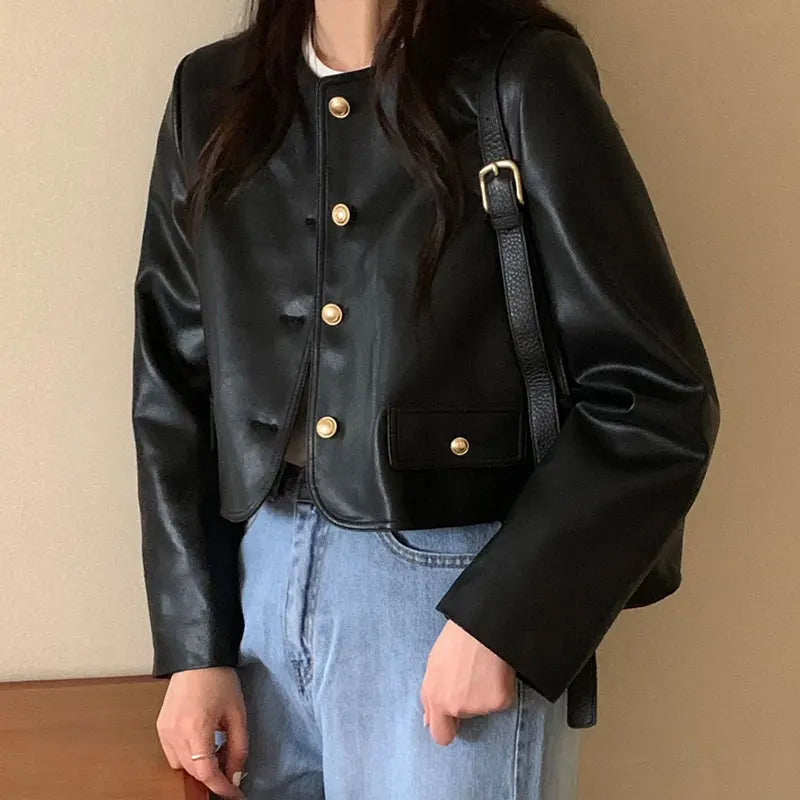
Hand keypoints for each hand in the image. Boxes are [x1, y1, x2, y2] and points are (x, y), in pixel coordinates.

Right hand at [156, 666, 247, 799]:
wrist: (198, 657)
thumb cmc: (220, 680)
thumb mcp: (237, 714)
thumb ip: (238, 747)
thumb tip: (236, 774)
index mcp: (196, 729)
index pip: (206, 773)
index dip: (222, 787)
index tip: (235, 794)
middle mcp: (175, 733)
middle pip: (192, 772)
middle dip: (213, 777)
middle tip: (231, 772)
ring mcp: (164, 731)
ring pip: (180, 766)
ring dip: (199, 767)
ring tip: (218, 753)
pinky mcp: (160, 726)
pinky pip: (172, 753)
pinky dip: (187, 756)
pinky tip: (202, 744)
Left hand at [420, 620, 515, 745]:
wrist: (481, 625)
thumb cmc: (456, 638)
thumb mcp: (433, 665)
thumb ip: (430, 696)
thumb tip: (428, 720)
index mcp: (435, 699)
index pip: (440, 735)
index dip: (447, 727)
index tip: (453, 719)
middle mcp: (455, 707)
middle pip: (464, 721)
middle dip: (466, 711)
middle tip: (472, 685)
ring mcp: (478, 707)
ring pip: (482, 708)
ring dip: (482, 693)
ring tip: (481, 667)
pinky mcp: (499, 702)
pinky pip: (501, 701)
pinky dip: (500, 689)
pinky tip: (495, 670)